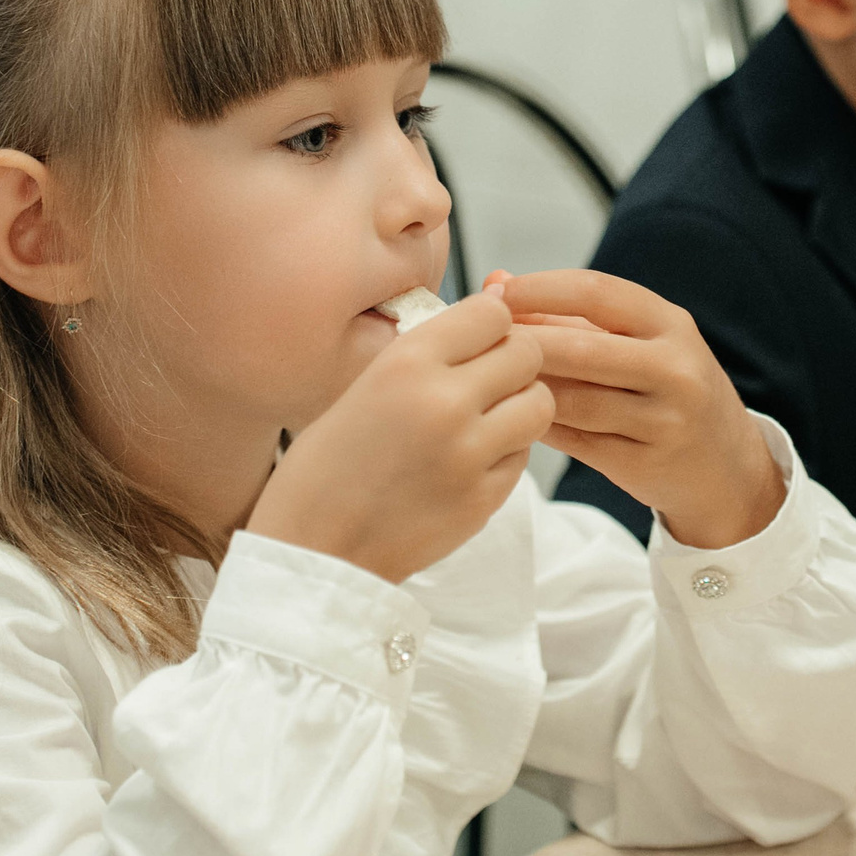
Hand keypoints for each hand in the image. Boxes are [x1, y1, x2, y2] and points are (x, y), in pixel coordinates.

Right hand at [247, 289, 553, 581]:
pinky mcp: (485, 498)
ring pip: (540, 403)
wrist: (314, 550)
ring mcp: (469, 453)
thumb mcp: (365, 386)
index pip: (492, 313)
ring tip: (488, 420)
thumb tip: (497, 305)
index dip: (492, 324)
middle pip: (527, 352)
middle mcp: (444, 402)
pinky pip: (524, 455)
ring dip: (521, 405)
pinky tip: (469, 462)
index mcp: (406, 364)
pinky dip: (507, 452)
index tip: (480, 339)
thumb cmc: (328, 466)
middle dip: (515, 361)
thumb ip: (430, 351)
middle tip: (492, 380)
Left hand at [497, 268, 784, 549]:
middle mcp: (675, 368)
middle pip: (581, 348)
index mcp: (671, 324)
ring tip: (489, 381)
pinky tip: (515, 417)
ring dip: (525, 389)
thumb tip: (496, 281)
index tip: (496, 293)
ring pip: (575, 400)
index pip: (598, 293)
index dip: (540, 288)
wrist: (727, 469)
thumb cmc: (670, 392)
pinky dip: (540, 426)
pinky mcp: (645, 464)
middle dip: (522, 341)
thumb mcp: (641, 343)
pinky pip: (576, 442)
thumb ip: (569, 315)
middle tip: (478, 342)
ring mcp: (665, 420)